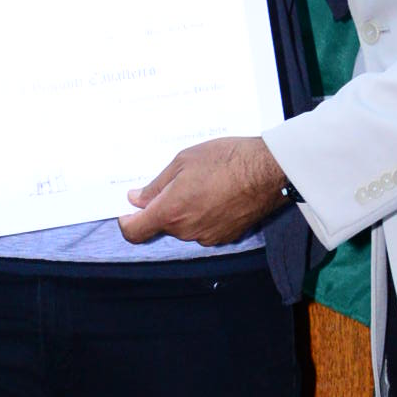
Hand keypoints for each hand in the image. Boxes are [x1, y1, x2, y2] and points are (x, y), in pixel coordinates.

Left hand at [120, 135, 289, 246]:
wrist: (268, 170)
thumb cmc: (227, 160)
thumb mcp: (183, 161)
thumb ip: (156, 185)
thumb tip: (138, 199)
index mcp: (171, 212)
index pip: (135, 231)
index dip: (127, 222)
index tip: (128, 212)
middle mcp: (187, 230)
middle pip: (163, 225)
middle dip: (165, 207)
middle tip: (178, 181)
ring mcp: (208, 236)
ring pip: (185, 227)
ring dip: (187, 210)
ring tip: (204, 184)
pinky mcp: (226, 237)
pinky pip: (205, 229)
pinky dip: (206, 215)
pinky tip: (218, 194)